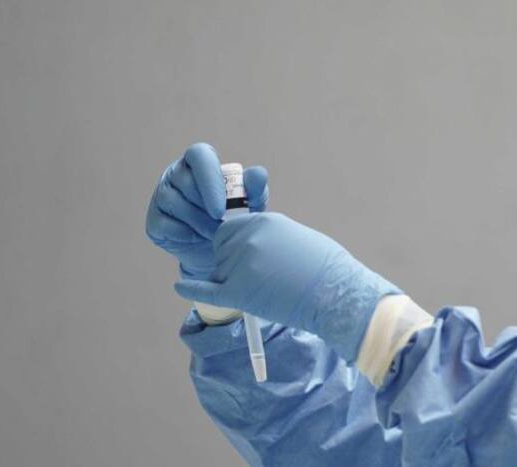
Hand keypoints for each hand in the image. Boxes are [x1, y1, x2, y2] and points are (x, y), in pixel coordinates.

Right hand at [144, 143, 268, 278]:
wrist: (220, 247)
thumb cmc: (237, 214)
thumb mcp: (252, 200)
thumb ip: (255, 187)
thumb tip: (258, 174)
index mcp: (201, 160)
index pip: (200, 155)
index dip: (210, 181)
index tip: (222, 209)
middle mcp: (177, 172)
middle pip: (186, 183)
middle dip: (207, 209)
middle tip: (224, 225)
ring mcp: (162, 195)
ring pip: (175, 204)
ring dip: (199, 223)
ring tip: (215, 233)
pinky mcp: (155, 219)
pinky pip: (166, 224)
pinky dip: (185, 234)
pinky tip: (197, 237)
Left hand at [173, 212, 400, 361]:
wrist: (337, 294)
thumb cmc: (326, 268)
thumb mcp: (296, 237)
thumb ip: (269, 236)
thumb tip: (253, 245)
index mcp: (263, 221)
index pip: (230, 228)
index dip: (235, 242)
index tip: (246, 254)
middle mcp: (247, 239)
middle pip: (221, 248)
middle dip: (231, 260)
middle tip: (259, 275)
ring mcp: (241, 265)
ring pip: (220, 271)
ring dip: (233, 281)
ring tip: (265, 289)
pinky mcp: (239, 292)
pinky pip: (207, 290)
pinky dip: (192, 289)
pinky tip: (179, 286)